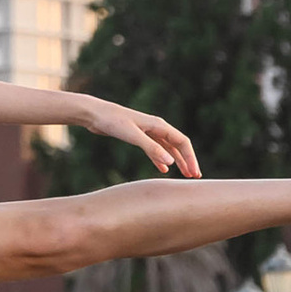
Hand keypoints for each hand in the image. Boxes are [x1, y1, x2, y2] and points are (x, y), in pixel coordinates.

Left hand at [66, 96, 199, 178]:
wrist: (96, 114)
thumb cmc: (113, 122)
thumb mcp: (133, 136)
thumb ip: (152, 149)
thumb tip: (171, 163)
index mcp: (159, 126)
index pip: (182, 142)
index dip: (190, 158)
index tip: (194, 174)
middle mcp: (157, 127)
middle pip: (178, 145)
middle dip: (187, 160)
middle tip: (194, 177)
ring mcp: (148, 132)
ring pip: (168, 148)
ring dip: (177, 161)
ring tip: (184, 175)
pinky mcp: (139, 136)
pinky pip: (156, 149)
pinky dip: (161, 159)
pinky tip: (163, 170)